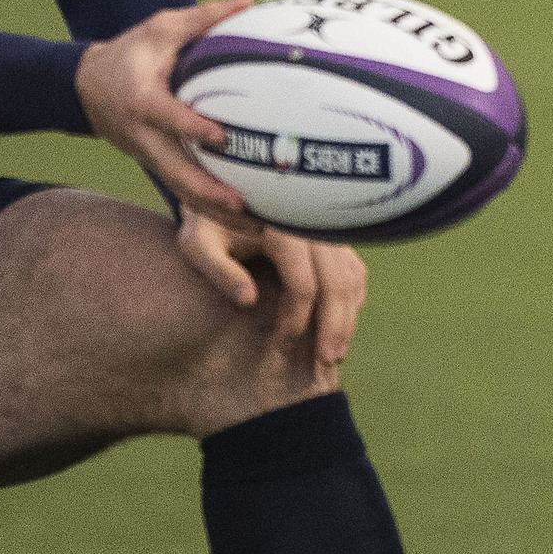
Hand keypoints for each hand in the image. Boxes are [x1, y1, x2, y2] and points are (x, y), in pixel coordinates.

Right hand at [75, 0, 255, 220]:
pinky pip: (181, 188)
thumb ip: (204, 18)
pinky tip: (244, 220)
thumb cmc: (131, 52)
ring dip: (213, 212)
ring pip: (179, 189)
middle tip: (244, 208)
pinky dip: (208, 206)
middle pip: (174, 171)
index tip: (222, 138)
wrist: (85, 86)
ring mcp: (147, 154)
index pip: (169, 117)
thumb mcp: (161, 28)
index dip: (193, 128)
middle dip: (208, 193)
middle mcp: (143, 135)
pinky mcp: (155, 163)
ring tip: (256, 229)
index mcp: (142, 99)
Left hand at [174, 206, 367, 365]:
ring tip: (336, 352)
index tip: (282, 344)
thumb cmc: (207, 224)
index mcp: (282, 228)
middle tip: (328, 362)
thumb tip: (249, 301)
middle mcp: (312, 225)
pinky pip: (354, 268)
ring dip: (348, 317)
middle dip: (335, 326)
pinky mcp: (332, 236)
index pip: (304, 283)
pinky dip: (352, 298)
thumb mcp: (198, 244)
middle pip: (337, 282)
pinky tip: (342, 323)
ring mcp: (326, 229)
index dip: (297, 318)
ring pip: (351, 276)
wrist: (223, 192)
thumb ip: (220, 271)